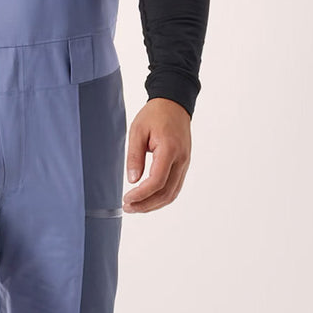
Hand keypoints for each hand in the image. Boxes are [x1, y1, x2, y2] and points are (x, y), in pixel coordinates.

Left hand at [122, 98, 190, 213]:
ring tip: (136, 207)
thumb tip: (132, 180)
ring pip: (172, 193)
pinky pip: (175, 187)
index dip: (141, 194)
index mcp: (170, 150)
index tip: (127, 199)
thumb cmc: (155, 115)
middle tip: (128, 207)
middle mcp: (181, 160)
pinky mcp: (183, 165)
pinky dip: (161, 197)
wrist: (174, 104)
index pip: (157, 181)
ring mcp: (185, 163)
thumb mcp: (138, 131)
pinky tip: (148, 199)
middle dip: (146, 204)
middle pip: (166, 192)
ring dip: (154, 204)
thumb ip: (134, 156)